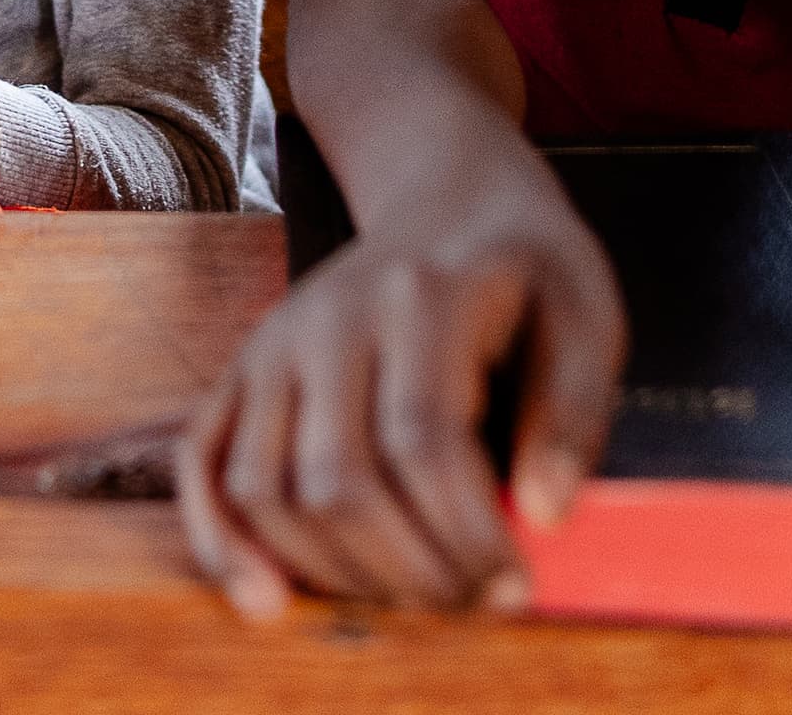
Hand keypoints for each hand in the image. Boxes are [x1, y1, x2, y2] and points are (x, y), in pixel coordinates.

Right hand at [174, 152, 620, 616]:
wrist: (447, 190)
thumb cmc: (525, 263)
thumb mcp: (588, 312)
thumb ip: (575, 410)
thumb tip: (545, 515)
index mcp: (420, 296)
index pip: (422, 440)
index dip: (464, 534)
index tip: (512, 585)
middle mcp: (327, 317)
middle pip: (337, 479)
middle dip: (406, 569)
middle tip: (467, 600)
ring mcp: (274, 342)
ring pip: (266, 487)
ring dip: (333, 571)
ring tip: (406, 593)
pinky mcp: (244, 367)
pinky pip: (203, 460)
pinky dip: (220, 540)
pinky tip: (265, 598)